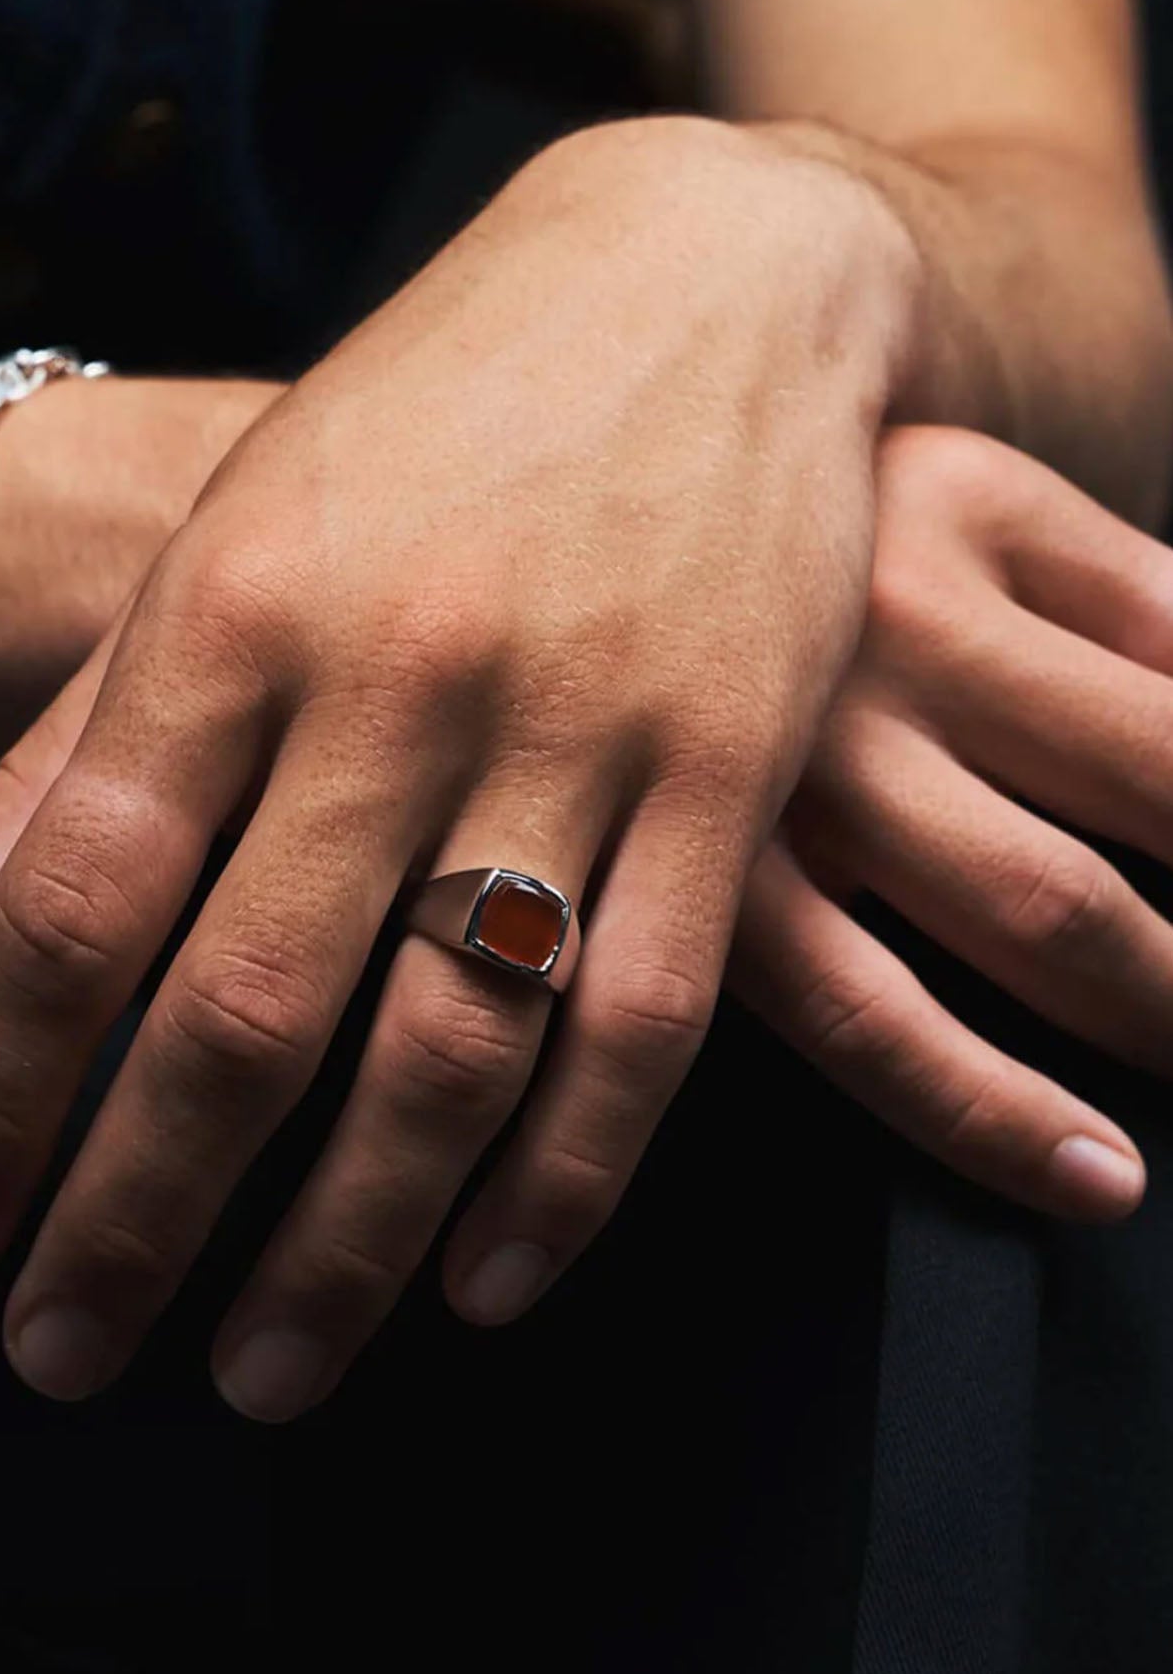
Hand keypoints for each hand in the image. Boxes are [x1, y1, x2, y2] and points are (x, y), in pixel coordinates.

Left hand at [0, 118, 917, 1421]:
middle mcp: (397, 678)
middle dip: (136, 1213)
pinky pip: (646, 1021)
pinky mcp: (731, 771)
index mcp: (236, 612)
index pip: (73, 900)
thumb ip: (80, 763)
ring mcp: (582, 728)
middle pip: (245, 1009)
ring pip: (449, 1048)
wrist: (705, 279)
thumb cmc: (424, 434)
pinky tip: (479, 1290)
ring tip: (262, 1373)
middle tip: (63, 1359)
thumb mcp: (227, 554)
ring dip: (343, 1246)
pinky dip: (565, 1182)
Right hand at [727, 425, 1168, 1216]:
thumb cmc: (795, 536)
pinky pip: (854, 1015)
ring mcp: (777, 769)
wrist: (561, 512)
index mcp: (963, 537)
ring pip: (1030, 912)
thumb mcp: (978, 500)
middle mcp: (877, 653)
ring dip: (1160, 1012)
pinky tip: (1079, 1173)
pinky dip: (984, 1106)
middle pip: (1146, 783)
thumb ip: (1137, 593)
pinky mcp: (691, 874)